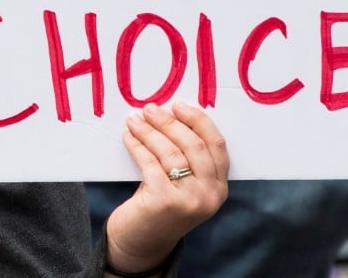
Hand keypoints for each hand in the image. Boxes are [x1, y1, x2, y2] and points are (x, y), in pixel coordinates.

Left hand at [102, 101, 228, 274]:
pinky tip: (128, 137)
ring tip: (134, 120)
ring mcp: (189, 201)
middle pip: (194, 146)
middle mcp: (210, 195)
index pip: (216, 145)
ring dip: (149, 132)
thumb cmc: (160, 203)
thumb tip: (168, 113)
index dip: (199, 121)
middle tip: (150, 109)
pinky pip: (150, 163)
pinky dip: (138, 146)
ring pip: (170, 153)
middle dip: (170, 123)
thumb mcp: (182, 182)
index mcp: (219, 187)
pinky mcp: (164, 202)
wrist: (141, 242)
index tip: (178, 105)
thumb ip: (185, 156)